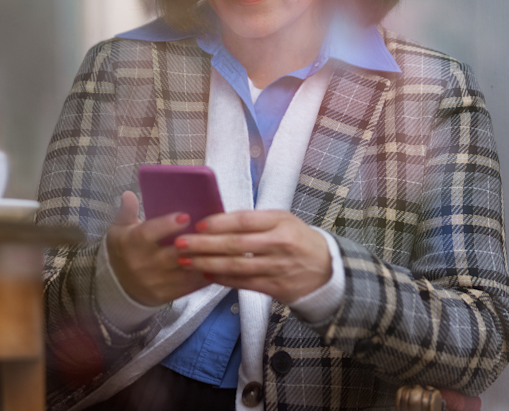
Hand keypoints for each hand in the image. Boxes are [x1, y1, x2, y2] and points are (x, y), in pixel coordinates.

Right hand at [105, 191, 212, 305]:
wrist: (118, 285)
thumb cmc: (123, 251)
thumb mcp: (118, 228)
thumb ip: (127, 211)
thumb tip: (129, 194)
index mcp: (131, 243)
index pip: (148, 233)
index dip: (166, 225)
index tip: (186, 216)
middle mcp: (143, 264)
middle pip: (171, 255)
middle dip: (193, 244)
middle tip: (211, 232)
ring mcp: (156, 281)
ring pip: (185, 271)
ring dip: (204, 260)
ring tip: (220, 247)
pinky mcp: (166, 295)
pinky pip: (190, 286)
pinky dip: (205, 276)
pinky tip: (217, 264)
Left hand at [174, 210, 331, 303]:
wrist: (328, 269)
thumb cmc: (298, 239)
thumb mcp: (283, 220)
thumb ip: (255, 220)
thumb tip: (217, 220)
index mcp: (279, 222)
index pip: (244, 220)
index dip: (219, 222)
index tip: (198, 224)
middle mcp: (278, 244)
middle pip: (235, 244)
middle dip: (204, 244)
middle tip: (180, 244)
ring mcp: (277, 267)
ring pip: (236, 266)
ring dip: (207, 263)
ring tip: (186, 261)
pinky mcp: (276, 287)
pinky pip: (244, 283)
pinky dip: (223, 280)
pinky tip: (206, 275)